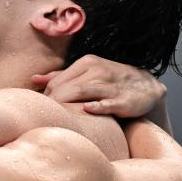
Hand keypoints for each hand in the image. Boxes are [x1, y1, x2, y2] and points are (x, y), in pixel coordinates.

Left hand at [32, 54, 165, 117]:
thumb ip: (60, 77)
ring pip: (82, 92)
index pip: (57, 81)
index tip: (40, 109)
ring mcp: (112, 85)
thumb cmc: (109, 82)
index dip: (46, 96)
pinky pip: (108, 103)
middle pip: (67, 87)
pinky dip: (96, 106)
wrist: (147, 87)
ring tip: (56, 117)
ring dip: (67, 104)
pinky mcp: (125, 100)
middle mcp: (98, 71)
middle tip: (44, 116)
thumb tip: (34, 80)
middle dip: (53, 102)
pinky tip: (86, 110)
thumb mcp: (86, 74)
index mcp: (86, 63)